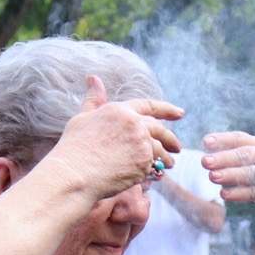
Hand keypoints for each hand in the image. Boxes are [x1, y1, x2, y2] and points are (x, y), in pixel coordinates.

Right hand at [44, 76, 184, 200]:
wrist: (74, 174)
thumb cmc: (74, 147)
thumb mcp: (82, 117)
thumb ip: (93, 100)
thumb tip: (93, 78)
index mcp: (120, 110)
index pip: (149, 106)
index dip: (167, 109)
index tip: (180, 113)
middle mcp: (135, 124)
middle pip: (160, 130)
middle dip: (171, 139)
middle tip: (178, 147)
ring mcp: (141, 144)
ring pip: (160, 151)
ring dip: (167, 158)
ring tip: (170, 164)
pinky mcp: (143, 164)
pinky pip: (153, 168)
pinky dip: (155, 172)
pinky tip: (156, 176)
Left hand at [203, 132, 254, 246]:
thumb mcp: (254, 165)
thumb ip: (236, 158)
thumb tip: (207, 154)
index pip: (240, 138)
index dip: (223, 139)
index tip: (205, 142)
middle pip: (245, 154)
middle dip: (224, 157)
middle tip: (205, 161)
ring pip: (250, 172)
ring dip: (230, 174)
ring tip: (212, 176)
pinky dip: (238, 193)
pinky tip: (224, 194)